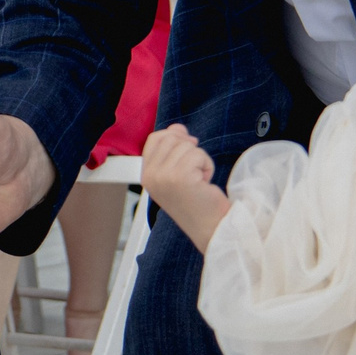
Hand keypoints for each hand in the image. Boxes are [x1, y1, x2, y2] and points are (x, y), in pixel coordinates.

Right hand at [140, 125, 229, 251]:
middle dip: (189, 149)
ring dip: (200, 159)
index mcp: (146, 175)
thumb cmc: (196, 202)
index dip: (174, 136)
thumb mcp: (176, 173)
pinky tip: (204, 182)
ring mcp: (164, 176)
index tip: (188, 148)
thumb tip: (177, 128)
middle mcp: (151, 176)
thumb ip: (172, 149)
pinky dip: (207, 165)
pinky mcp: (181, 177)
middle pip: (171, 138)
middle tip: (195, 170)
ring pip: (186, 145)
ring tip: (199, 179)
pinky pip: (198, 154)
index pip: (154, 138)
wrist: (209, 227)